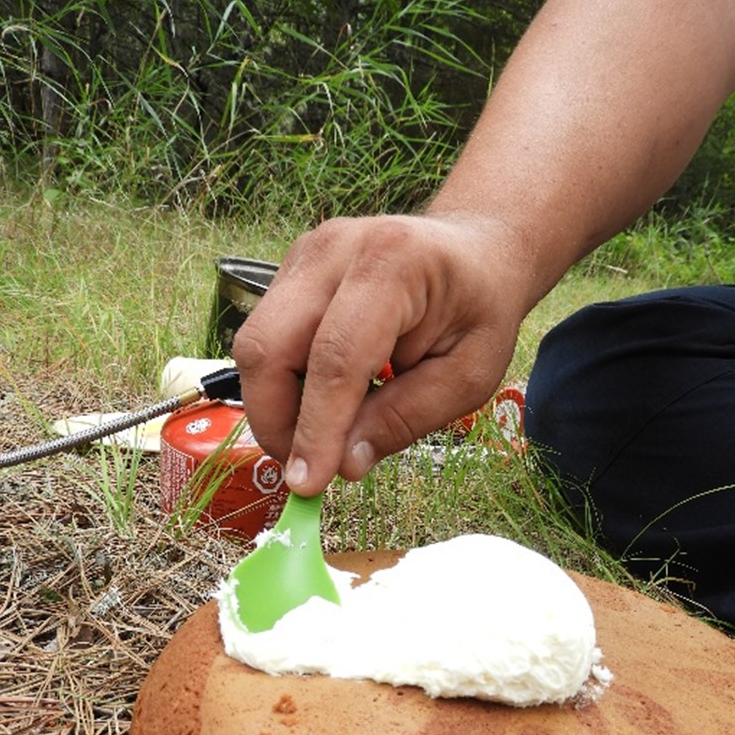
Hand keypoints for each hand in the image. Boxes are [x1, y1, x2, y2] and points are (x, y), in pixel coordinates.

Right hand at [231, 213, 527, 494]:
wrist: (472, 251)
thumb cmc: (478, 311)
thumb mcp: (467, 376)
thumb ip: (406, 417)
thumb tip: (344, 464)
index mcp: (394, 264)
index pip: (335, 358)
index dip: (316, 428)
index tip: (308, 484)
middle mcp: (335, 249)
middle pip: (268, 346)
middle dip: (275, 421)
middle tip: (307, 469)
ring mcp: (305, 257)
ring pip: (255, 346)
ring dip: (277, 407)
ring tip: (322, 437)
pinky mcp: (290, 274)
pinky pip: (266, 341)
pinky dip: (284, 386)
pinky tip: (323, 403)